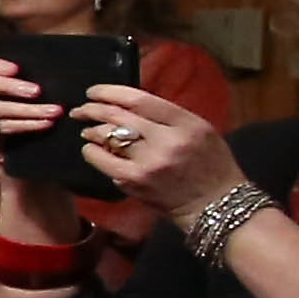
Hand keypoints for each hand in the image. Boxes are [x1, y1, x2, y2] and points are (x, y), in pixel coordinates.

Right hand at [0, 57, 87, 241]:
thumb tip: (58, 62)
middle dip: (8, 85)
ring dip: (27, 109)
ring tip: (54, 111)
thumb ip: (33, 80)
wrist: (28, 153)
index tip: (17, 67)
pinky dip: (26, 125)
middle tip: (37, 91)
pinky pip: (1, 127)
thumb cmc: (34, 116)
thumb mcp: (32, 96)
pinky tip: (45, 124)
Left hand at [68, 83, 244, 216]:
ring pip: (108, 137)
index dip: (110, 92)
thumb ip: (168, 117)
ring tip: (87, 130)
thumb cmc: (211, 165)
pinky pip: (104, 161)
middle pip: (119, 116)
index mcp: (187, 124)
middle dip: (93, 109)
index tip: (94, 92)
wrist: (217, 205)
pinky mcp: (136, 181)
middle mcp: (167, 140)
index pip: (140, 100)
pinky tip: (90, 150)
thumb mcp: (200, 131)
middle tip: (81, 110)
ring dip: (91, 131)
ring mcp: (149, 162)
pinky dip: (92, 153)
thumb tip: (128, 105)